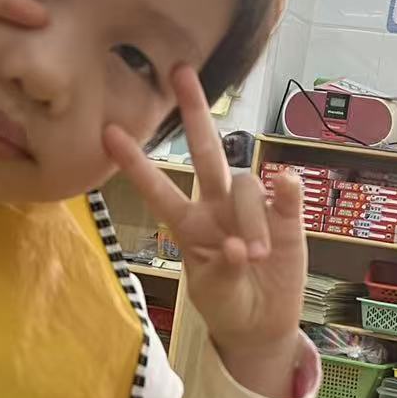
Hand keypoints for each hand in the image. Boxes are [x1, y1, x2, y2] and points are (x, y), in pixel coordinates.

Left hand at [104, 68, 307, 397]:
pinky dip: (287, 188)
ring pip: (246, 185)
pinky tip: (288, 186)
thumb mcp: (216, 295)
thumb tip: (241, 247)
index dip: (136, 164)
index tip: (108, 133)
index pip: (159, 190)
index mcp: (189, 226)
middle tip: (180, 72)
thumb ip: (225, 271)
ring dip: (251, 219)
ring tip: (256, 257)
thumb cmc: (228, 306)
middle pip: (205, 153)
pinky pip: (286, 192)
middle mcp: (217, 207)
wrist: (262, 325)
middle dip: (194, 113)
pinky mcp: (286, 218)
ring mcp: (251, 209)